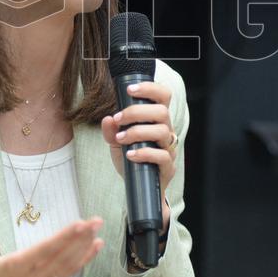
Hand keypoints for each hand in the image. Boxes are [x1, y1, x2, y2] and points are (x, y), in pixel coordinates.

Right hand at [0, 218, 103, 276]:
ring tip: (98, 232)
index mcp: (18, 267)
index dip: (65, 237)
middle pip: (62, 255)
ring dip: (84, 248)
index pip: (46, 249)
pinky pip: (66, 274)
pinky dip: (80, 262)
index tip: (80, 224)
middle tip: (97, 221)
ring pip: (67, 264)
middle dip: (81, 237)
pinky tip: (90, 252)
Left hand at [101, 81, 177, 232]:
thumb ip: (111, 130)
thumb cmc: (131, 158)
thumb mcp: (116, 142)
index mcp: (157, 120)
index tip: (130, 89)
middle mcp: (166, 131)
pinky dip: (144, 153)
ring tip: (121, 137)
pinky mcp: (167, 166)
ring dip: (138, 132)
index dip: (150, 88)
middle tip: (119, 118)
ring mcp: (169, 149)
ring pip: (162, 131)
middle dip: (137, 112)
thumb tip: (108, 119)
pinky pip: (161, 156)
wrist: (138, 188)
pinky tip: (130, 155)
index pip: (163, 96)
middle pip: (162, 112)